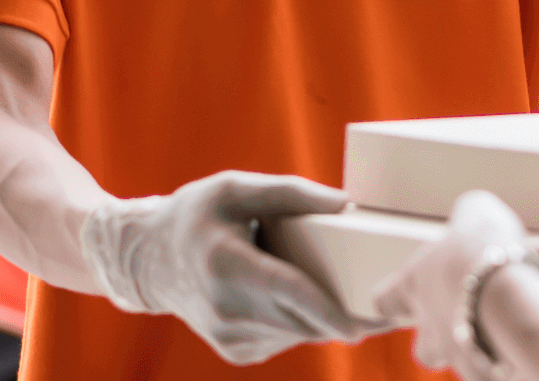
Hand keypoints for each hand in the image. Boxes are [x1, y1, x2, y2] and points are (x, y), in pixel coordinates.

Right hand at [79, 170, 381, 364]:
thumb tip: (345, 204)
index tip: (366, 323)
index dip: (331, 310)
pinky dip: (305, 324)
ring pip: (299, 334)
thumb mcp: (235, 188)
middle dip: (349, 317)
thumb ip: (290, 192)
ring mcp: (228, 336)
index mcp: (227, 266)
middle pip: (304, 321)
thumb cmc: (195, 215)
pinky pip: (286, 339)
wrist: (146, 259)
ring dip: (331, 321)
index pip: (290, 294)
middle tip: (391, 306)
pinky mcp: (234, 350)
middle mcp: (226, 309)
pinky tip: (313, 303)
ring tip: (361, 299)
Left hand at [373, 190, 531, 377]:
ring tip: (497, 332)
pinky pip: (487, 370)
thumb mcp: (477, 212)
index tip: (404, 297)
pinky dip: (498, 359)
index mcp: (414, 285)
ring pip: (455, 360)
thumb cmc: (483, 251)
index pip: (384, 300)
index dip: (394, 300)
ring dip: (471, 348)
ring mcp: (453, 354)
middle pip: (422, 345)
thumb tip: (472, 210)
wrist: (508, 299)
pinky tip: (518, 344)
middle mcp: (427, 326)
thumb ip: (468, 213)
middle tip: (465, 317)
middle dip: (441, 336)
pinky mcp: (481, 373)